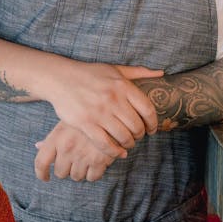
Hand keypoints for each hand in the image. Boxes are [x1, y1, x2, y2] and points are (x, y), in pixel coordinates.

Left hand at [34, 121, 119, 181]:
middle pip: (60, 172)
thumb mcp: (67, 122)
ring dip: (80, 171)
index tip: (45, 177)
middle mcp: (67, 148)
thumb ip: (53, 137)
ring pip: (76, 176)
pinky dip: (94, 173)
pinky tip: (97, 163)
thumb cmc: (86, 115)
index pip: (41, 162)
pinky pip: (92, 177)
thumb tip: (38, 146)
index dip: (41, 173)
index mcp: (57, 137)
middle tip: (74, 161)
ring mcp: (82, 155)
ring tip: (87, 159)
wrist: (111, 111)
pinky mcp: (99, 161)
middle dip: (66, 169)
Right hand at [43, 62, 160, 157]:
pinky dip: (114, 152)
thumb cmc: (90, 74)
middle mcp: (113, 98)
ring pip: (123, 136)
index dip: (152, 123)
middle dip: (140, 135)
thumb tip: (161, 73)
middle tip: (137, 137)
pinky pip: (105, 143)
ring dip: (128, 144)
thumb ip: (138, 72)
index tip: (151, 129)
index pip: (147, 109)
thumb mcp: (115, 69)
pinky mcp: (86, 123)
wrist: (61, 78)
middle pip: (136, 126)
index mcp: (122, 85)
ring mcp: (99, 112)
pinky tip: (118, 152)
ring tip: (127, 143)